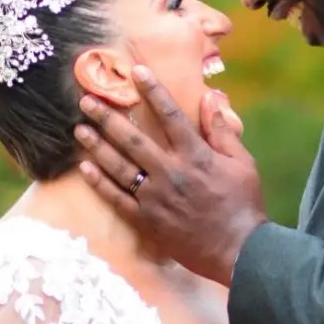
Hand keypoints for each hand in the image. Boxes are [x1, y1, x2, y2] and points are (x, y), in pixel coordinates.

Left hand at [74, 70, 268, 286]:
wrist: (240, 251)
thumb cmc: (244, 205)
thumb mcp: (242, 164)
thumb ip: (221, 131)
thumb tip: (210, 99)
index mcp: (196, 155)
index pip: (170, 115)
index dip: (153, 91)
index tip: (136, 72)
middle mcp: (171, 172)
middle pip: (132, 139)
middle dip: (108, 117)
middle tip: (86, 101)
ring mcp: (155, 198)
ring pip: (119, 166)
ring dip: (97, 146)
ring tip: (79, 129)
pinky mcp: (147, 221)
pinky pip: (117, 199)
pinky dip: (99, 183)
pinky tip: (84, 167)